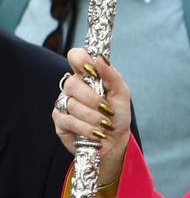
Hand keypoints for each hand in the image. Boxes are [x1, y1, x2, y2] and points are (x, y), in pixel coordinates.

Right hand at [52, 50, 133, 183]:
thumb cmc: (117, 114)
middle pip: (72, 84)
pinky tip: (96, 132)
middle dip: (94, 99)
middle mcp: (73, 87)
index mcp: (87, 75)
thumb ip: (111, 75)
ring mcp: (64, 103)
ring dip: (93, 117)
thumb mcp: (121, 93)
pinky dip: (87, 128)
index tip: (91, 67)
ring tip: (104, 123)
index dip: (80, 59)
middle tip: (106, 109)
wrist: (114, 140)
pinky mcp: (59, 121)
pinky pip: (69, 121)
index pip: (76, 57)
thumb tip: (99, 58)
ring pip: (72, 104)